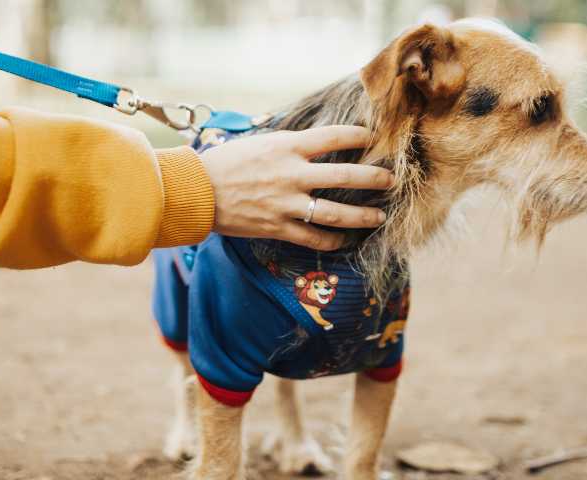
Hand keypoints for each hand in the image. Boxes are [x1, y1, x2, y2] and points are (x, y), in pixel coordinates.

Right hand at [200, 125, 392, 250]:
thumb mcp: (259, 142)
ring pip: (336, 213)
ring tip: (380, 216)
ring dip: (363, 216)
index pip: (334, 137)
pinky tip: (345, 240)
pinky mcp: (278, 227)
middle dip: (375, 178)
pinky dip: (332, 240)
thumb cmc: (224, 162)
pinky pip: (314, 238)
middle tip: (392, 180)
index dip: (360, 137)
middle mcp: (292, 174)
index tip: (374, 139)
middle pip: (346, 176)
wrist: (194, 191)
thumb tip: (315, 143)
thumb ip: (290, 144)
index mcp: (287, 146)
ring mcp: (287, 203)